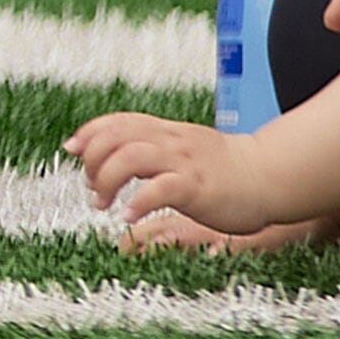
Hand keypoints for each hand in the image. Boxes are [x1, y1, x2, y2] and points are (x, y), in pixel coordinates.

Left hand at [65, 111, 285, 238]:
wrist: (268, 175)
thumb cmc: (225, 167)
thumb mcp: (185, 146)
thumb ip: (155, 145)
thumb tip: (121, 151)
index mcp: (165, 130)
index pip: (116, 122)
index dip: (89, 132)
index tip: (70, 148)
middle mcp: (168, 141)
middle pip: (114, 137)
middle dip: (92, 160)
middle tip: (90, 187)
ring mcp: (181, 162)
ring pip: (129, 157)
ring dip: (106, 180)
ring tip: (102, 203)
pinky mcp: (196, 187)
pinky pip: (159, 189)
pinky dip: (137, 201)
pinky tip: (128, 216)